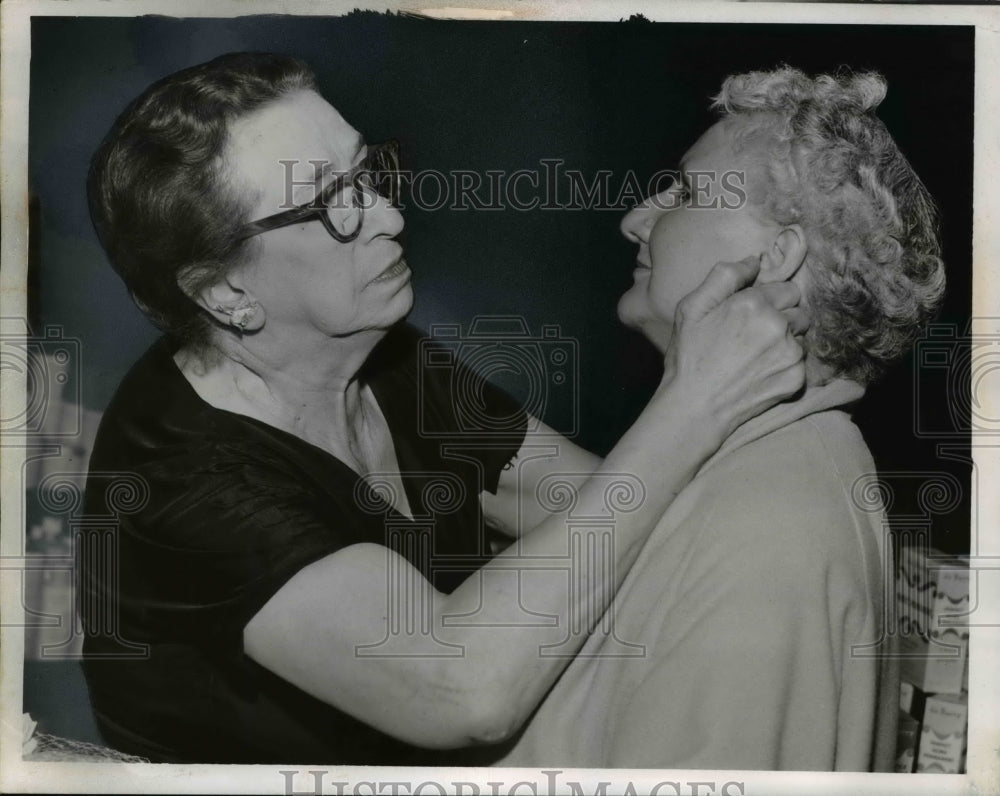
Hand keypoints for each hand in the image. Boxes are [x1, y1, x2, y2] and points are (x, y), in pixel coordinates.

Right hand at [660, 256, 807, 438]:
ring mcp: (790, 353)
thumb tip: (754, 260)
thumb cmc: (689, 356)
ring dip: (786, 340)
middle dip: (782, 316)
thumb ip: (724, 276)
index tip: (752, 313)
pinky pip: (801, 361)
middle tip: (755, 334)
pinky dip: (786, 364)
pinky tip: (761, 372)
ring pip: (801, 335)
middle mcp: (778, 325)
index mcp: (754, 303)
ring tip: (757, 354)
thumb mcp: (692, 308)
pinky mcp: (796, 378)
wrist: (696, 408)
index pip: (786, 287)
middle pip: (799, 309)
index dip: (769, 299)